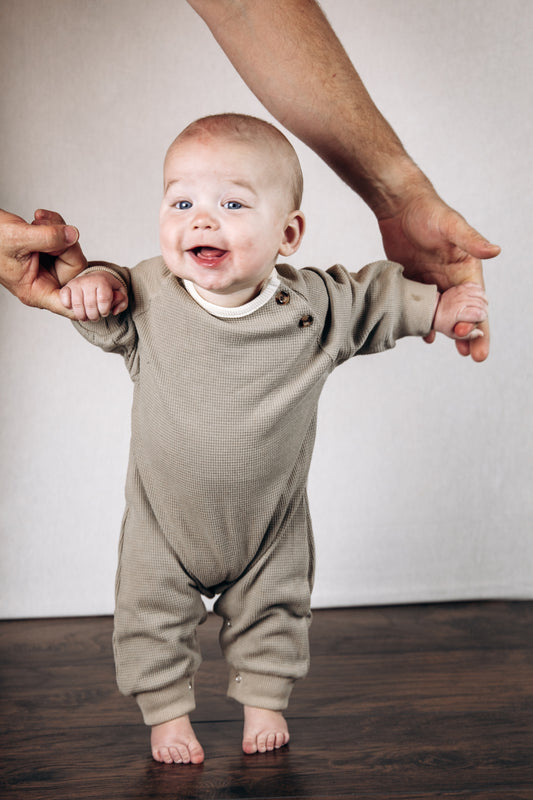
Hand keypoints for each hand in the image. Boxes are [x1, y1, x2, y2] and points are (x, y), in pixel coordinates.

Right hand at [0, 208, 86, 316]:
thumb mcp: (19, 238)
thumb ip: (48, 238)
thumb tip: (74, 235)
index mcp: (37, 292)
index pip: (70, 305)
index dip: (88, 301)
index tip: (108, 295)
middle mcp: (45, 282)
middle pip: (76, 268)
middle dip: (64, 243)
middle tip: (42, 225)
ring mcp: (48, 267)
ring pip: (71, 250)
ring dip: (57, 229)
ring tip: (36, 220)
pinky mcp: (49, 253)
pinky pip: (64, 240)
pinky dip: (55, 225)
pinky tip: (38, 218)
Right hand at [60, 271, 128, 320]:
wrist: (95, 279)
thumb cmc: (107, 289)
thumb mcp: (120, 294)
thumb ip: (122, 302)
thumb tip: (114, 310)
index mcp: (102, 280)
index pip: (104, 300)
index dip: (105, 311)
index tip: (105, 312)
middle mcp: (88, 280)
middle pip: (90, 305)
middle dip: (94, 316)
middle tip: (95, 317)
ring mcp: (76, 283)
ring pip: (77, 306)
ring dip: (82, 316)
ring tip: (86, 317)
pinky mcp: (66, 287)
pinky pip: (65, 300)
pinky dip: (69, 308)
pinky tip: (75, 308)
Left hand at [378, 185, 499, 360]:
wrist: (399, 205)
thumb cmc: (428, 211)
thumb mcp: (451, 226)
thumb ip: (470, 241)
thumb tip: (495, 251)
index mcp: (466, 268)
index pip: (477, 304)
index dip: (480, 326)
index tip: (480, 348)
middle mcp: (452, 278)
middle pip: (462, 314)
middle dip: (468, 334)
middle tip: (470, 355)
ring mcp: (433, 282)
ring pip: (443, 314)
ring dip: (449, 332)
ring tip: (455, 350)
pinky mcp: (414, 282)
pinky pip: (421, 308)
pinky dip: (424, 322)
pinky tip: (424, 336)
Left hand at [433, 282, 487, 339]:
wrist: (432, 309)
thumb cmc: (442, 322)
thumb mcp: (453, 333)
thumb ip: (468, 335)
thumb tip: (480, 333)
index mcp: (458, 313)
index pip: (478, 313)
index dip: (482, 317)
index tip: (479, 319)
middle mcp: (460, 301)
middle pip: (482, 304)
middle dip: (484, 310)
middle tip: (480, 314)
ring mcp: (460, 292)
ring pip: (481, 294)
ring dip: (484, 301)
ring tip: (480, 306)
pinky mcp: (460, 287)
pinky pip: (476, 286)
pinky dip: (479, 291)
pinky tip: (477, 297)